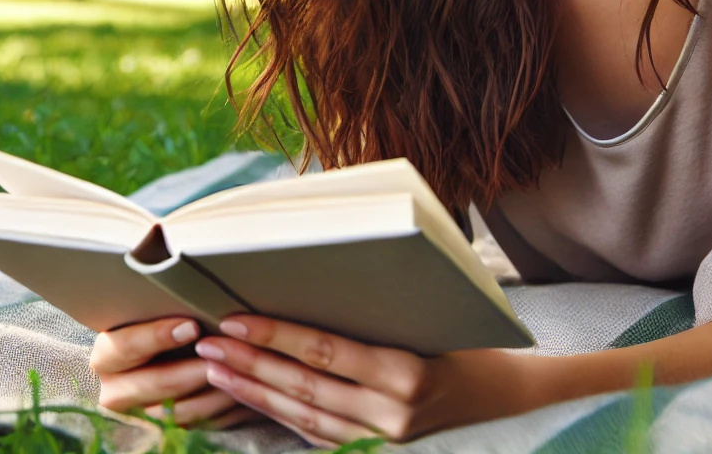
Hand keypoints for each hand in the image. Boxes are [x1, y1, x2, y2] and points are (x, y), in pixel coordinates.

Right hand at [89, 317, 262, 428]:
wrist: (150, 368)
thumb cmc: (154, 330)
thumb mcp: (145, 319)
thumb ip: (157, 305)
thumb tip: (177, 275)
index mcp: (106, 358)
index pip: (123, 348)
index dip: (156, 336)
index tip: (191, 326)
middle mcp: (115, 391)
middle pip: (155, 384)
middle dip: (192, 370)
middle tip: (221, 355)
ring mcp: (140, 416)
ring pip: (178, 412)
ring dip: (213, 393)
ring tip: (240, 372)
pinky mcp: (166, 431)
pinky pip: (195, 427)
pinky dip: (221, 411)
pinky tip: (242, 392)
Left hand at [195, 315, 530, 446]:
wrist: (505, 398)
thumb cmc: (466, 341)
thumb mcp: (429, 319)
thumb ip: (374, 311)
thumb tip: (308, 276)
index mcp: (409, 373)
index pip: (327, 352)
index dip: (276, 337)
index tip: (235, 319)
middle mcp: (394, 413)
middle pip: (306, 387)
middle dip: (250, 364)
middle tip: (206, 341)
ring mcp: (384, 438)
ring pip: (303, 416)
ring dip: (253, 392)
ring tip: (212, 368)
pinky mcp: (377, 450)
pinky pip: (316, 434)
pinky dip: (277, 414)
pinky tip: (247, 394)